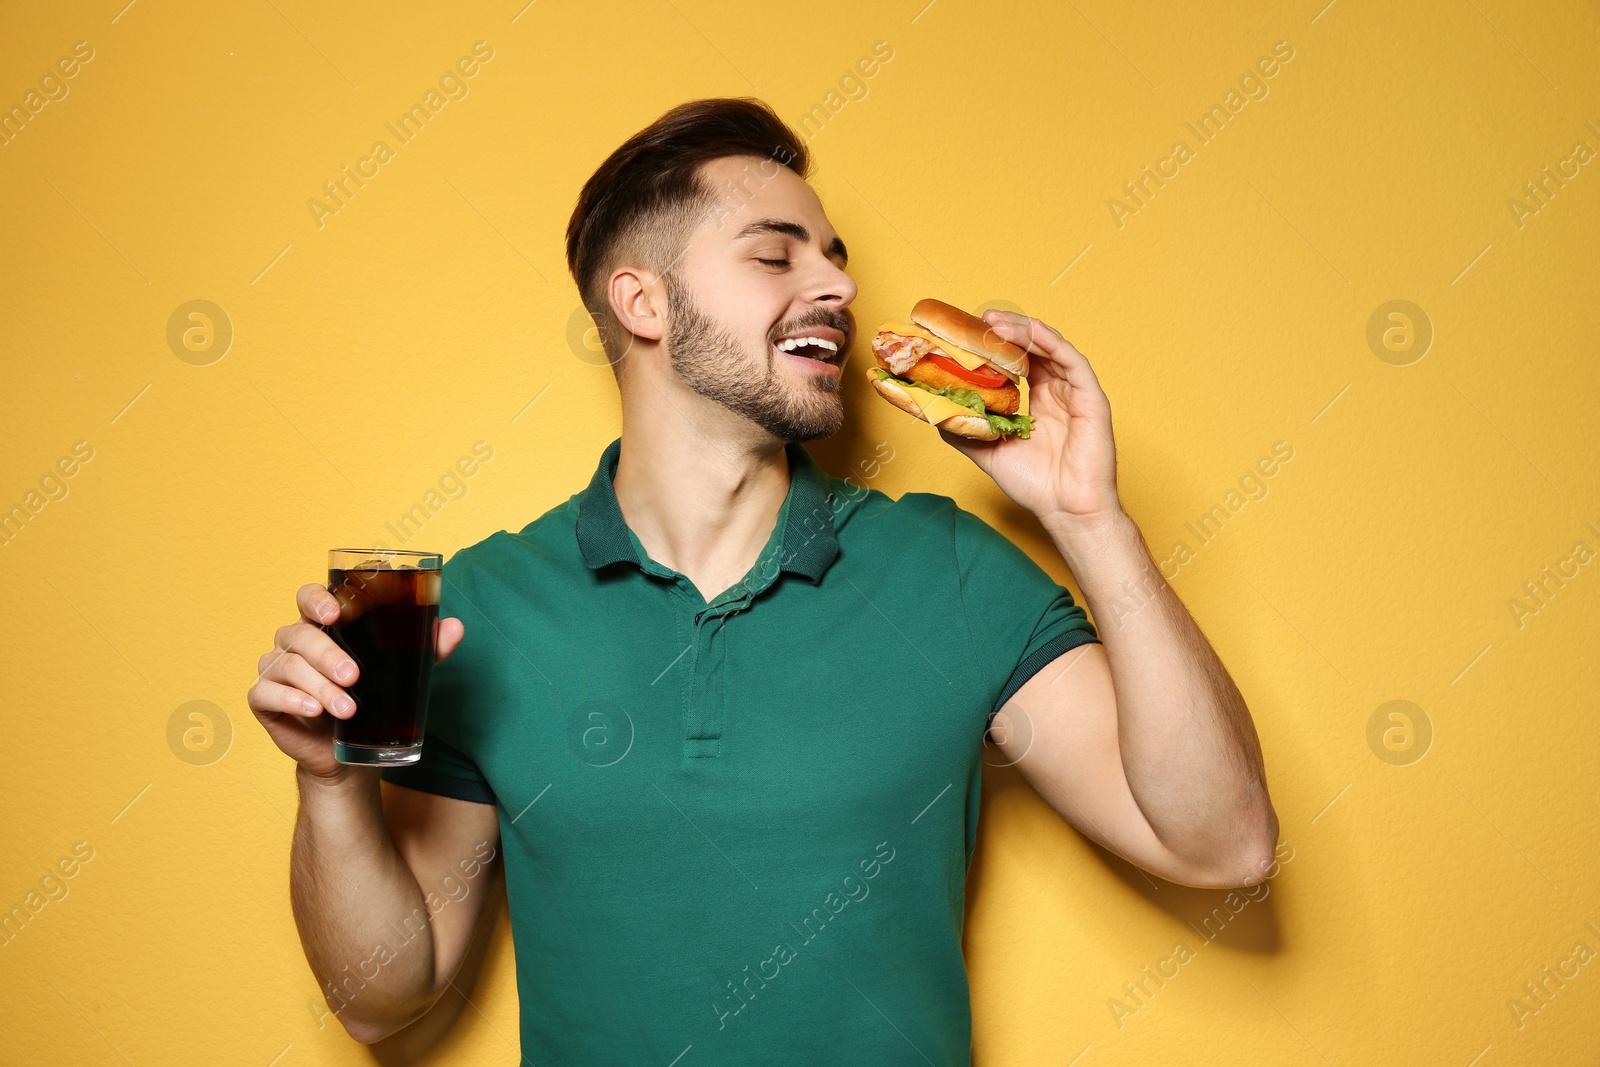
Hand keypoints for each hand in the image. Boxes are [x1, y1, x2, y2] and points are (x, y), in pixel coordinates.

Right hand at [246, 582, 464, 780]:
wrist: (348, 751)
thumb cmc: (370, 698)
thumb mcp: (401, 670)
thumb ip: (427, 647)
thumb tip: (454, 626)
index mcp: (323, 625)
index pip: (309, 597)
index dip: (316, 598)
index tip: (335, 613)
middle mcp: (294, 641)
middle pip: (300, 633)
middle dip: (327, 654)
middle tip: (354, 676)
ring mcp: (275, 668)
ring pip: (288, 664)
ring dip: (318, 686)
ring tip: (347, 708)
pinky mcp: (263, 697)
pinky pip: (266, 692)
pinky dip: (291, 700)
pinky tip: (313, 711)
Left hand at [937, 309, 1121, 529]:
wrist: (1065, 510)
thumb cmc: (1036, 486)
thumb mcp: (989, 453)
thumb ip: (966, 430)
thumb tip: (935, 411)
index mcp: (1038, 402)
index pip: (1017, 362)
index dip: (996, 345)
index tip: (969, 333)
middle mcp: (1057, 392)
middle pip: (1032, 349)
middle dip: (1006, 331)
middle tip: (980, 320)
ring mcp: (1074, 393)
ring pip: (1050, 348)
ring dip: (1023, 331)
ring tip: (996, 322)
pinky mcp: (1091, 398)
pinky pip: (1073, 361)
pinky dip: (1051, 342)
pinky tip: (1031, 332)